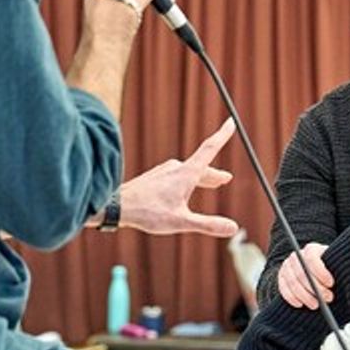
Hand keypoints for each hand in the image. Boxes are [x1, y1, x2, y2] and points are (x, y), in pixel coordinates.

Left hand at [117, 119, 237, 236]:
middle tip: (226, 178)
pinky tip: (181, 191)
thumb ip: (207, 224)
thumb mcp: (181, 221)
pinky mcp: (154, 178)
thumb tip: (232, 227)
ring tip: (210, 183)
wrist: (116, 205)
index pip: (210, 149)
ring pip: (189, 172)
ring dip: (202, 178)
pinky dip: (188, 181)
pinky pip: (177, 176)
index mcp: (186, 174)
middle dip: (215, 174)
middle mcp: (175, 168)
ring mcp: (163, 172)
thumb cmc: (147, 212)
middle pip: (202, 166)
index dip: (222, 135)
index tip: (231, 121)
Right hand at [278, 243, 332, 308]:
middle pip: (302, 273)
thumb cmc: (328, 269)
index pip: (312, 258)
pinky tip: (300, 304)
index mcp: (311, 249)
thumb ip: (335, 270)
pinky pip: (284, 289)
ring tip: (316, 304)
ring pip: (293, 283)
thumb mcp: (333, 265)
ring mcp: (286, 267)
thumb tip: (338, 282)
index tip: (331, 284)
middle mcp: (296, 256)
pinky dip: (292, 298)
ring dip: (305, 296)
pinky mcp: (281, 278)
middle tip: (328, 298)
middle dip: (316, 288)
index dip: (321, 272)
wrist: (314, 271)